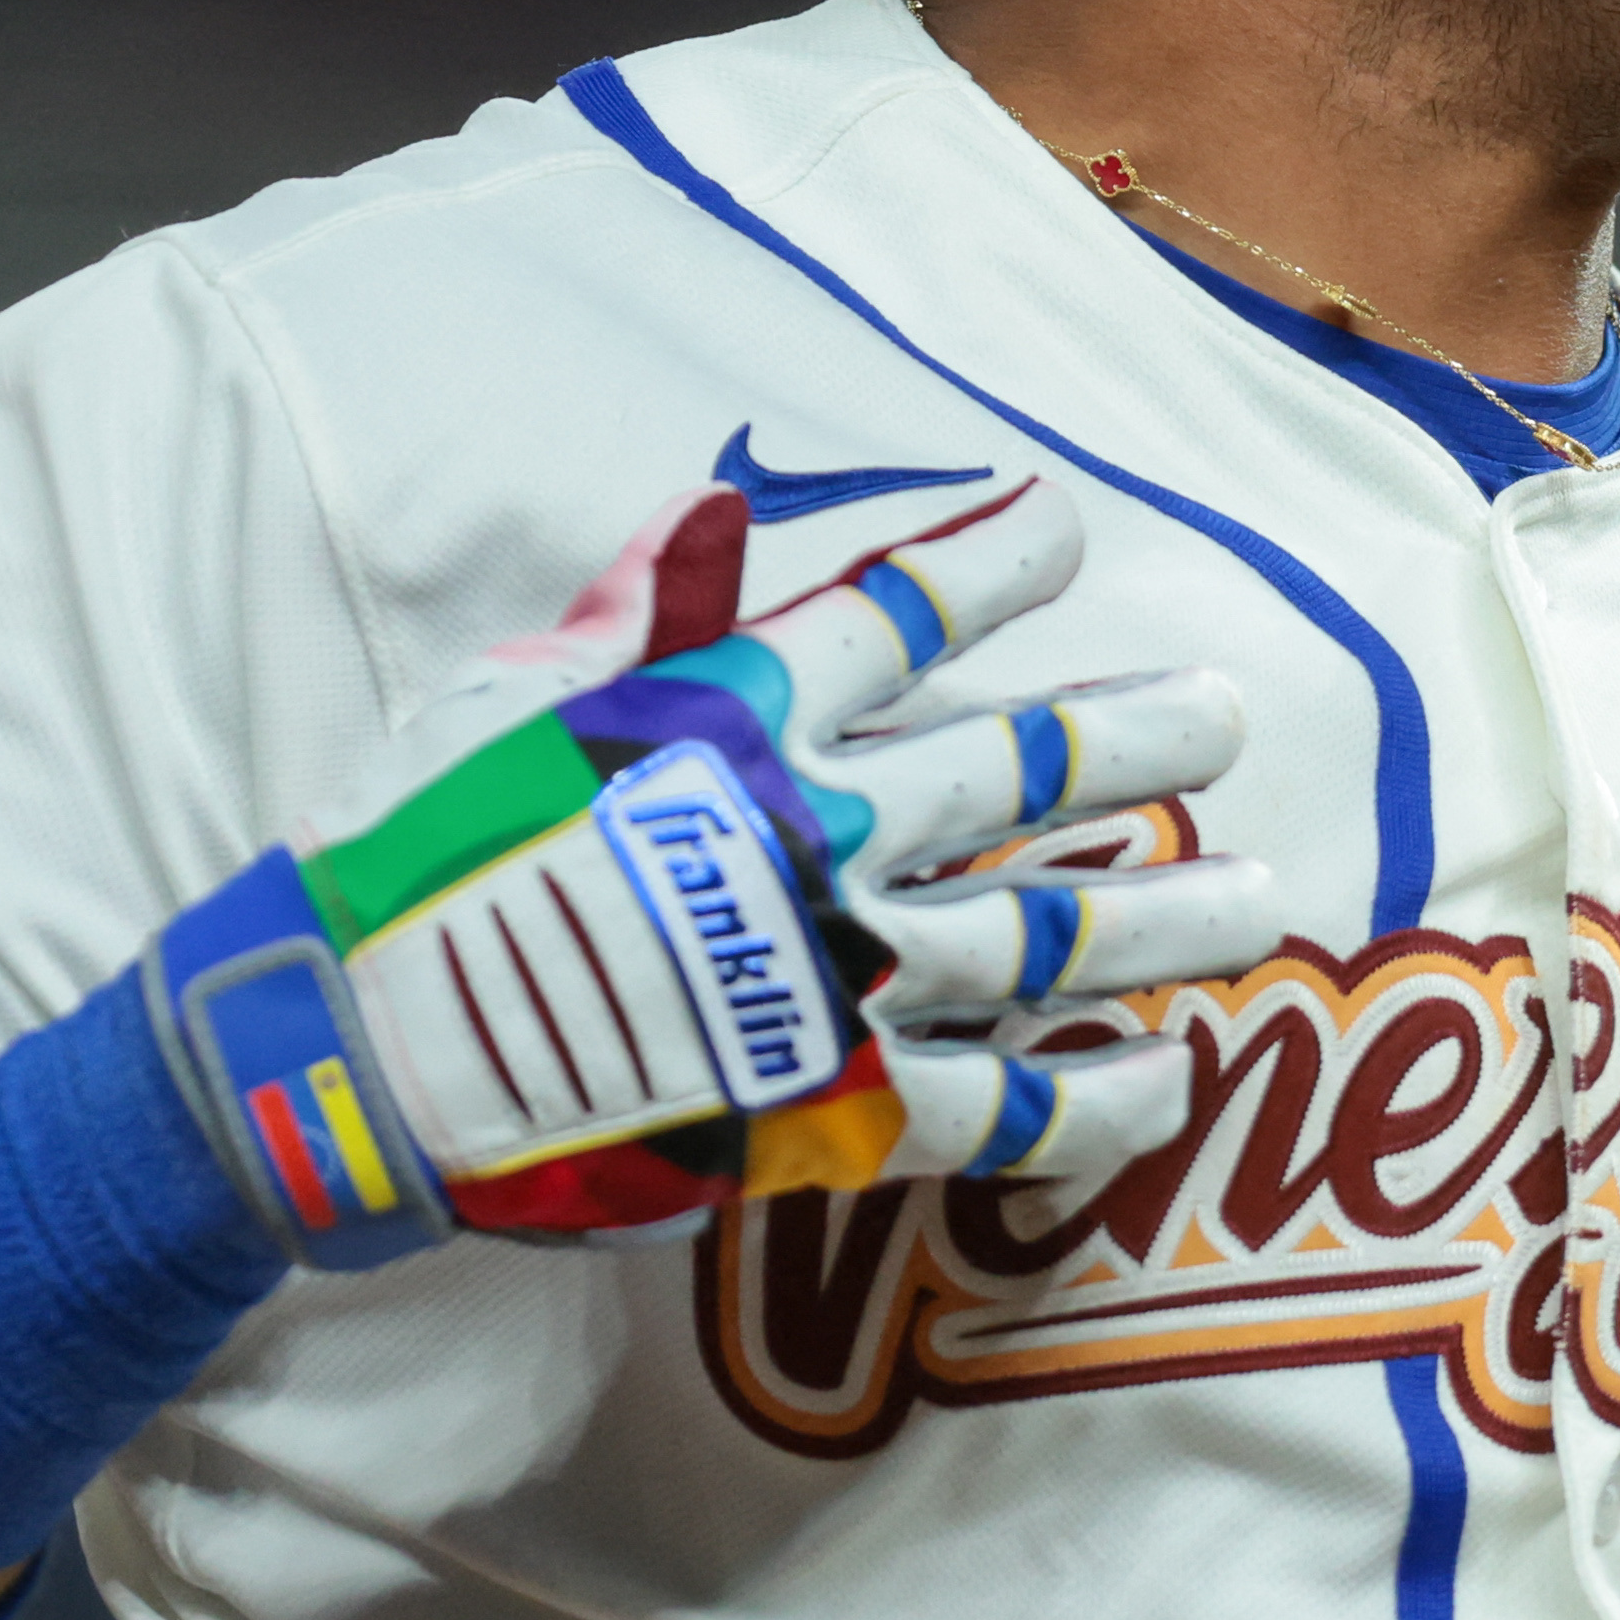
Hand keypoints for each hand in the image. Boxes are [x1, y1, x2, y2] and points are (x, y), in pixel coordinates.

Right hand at [147, 477, 1268, 1249]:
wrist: (355, 1047)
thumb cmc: (411, 852)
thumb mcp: (504, 694)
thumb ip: (627, 608)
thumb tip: (709, 511)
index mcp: (734, 714)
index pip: (901, 609)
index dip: (994, 560)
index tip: (1064, 529)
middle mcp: (814, 831)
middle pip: (1021, 772)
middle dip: (1138, 740)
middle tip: (1224, 718)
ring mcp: (834, 974)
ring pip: (1047, 934)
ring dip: (1166, 913)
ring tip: (1265, 895)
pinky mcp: (829, 1109)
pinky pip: (997, 1106)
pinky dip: (1092, 1098)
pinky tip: (1166, 1076)